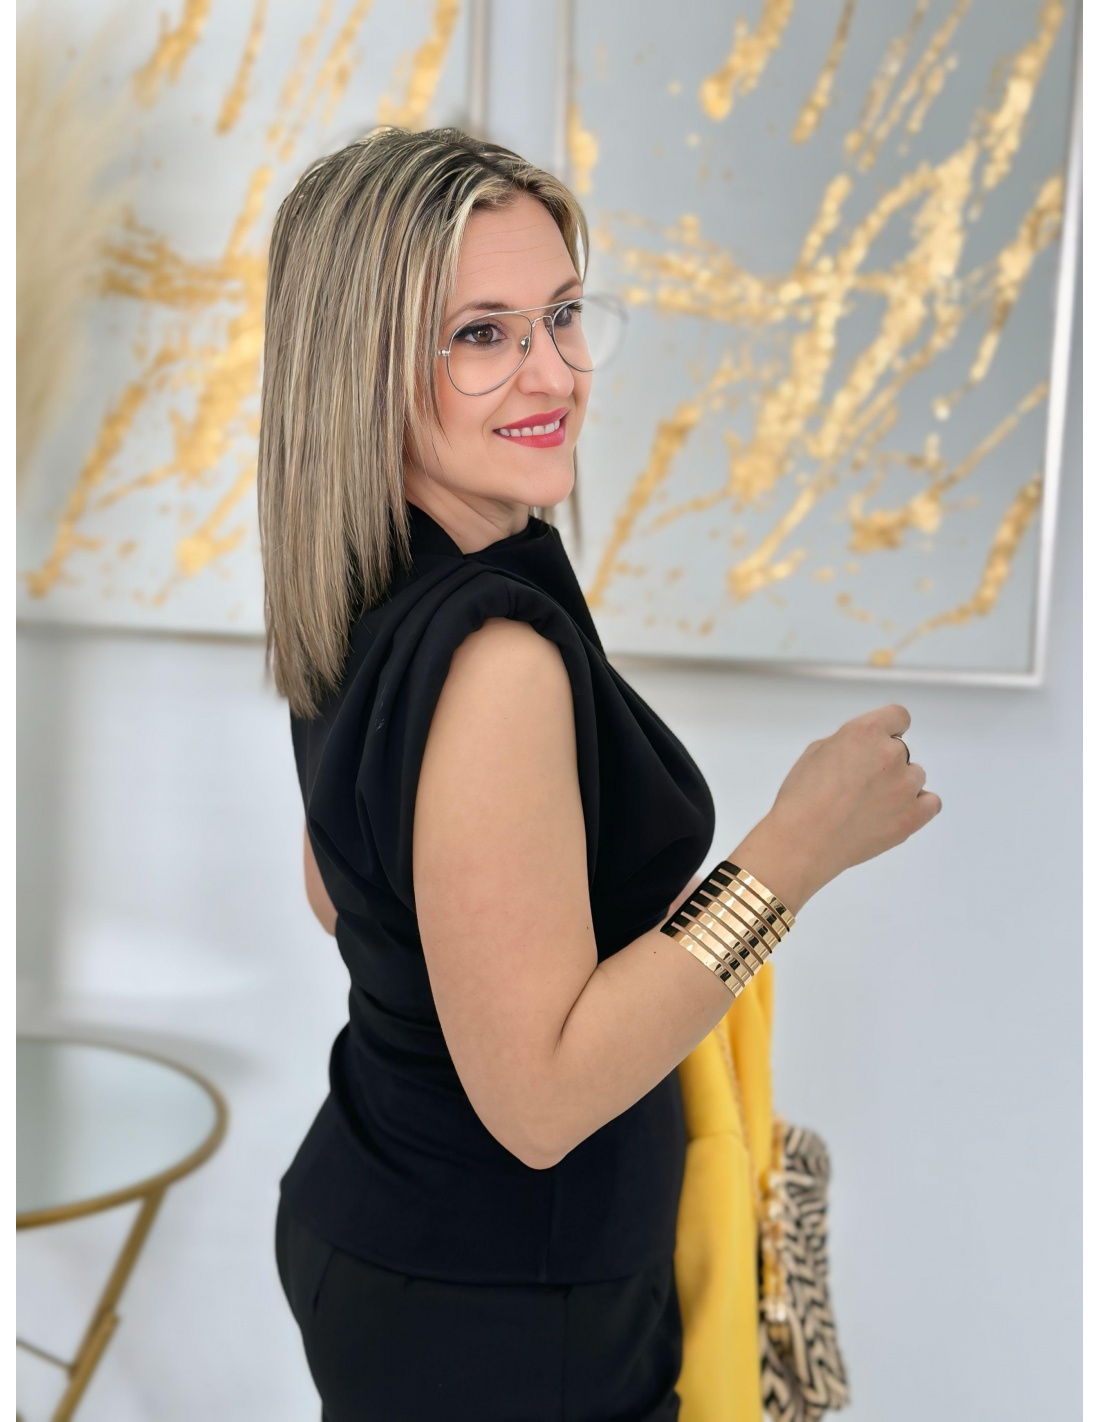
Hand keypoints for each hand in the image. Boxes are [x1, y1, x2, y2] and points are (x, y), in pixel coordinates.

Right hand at [764, 703, 940, 891]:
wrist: (804, 841)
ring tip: (872, 804)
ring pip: (915, 776)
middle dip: (884, 762)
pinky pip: (931, 803)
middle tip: (860, 784)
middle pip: (902, 751)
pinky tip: (895, 812)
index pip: (898, 716)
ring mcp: (905, 786)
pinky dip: (917, 805)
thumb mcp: (816, 752)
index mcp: (865, 732)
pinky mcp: (913, 816)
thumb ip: (847, 743)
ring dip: (899, 785)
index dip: (889, 729)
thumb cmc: (801, 797)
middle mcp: (891, 754)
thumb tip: (862, 750)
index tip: (879, 742)